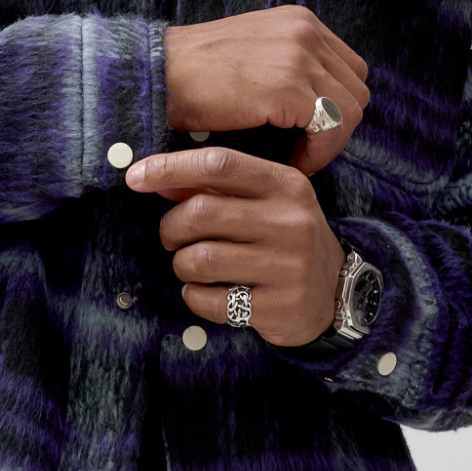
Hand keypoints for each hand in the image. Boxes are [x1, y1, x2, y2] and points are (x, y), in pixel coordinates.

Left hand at [125, 145, 345, 346]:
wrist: (336, 293)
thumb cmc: (284, 238)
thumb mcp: (264, 202)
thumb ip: (217, 188)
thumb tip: (159, 178)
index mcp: (284, 184)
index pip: (219, 164)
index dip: (170, 167)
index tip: (135, 177)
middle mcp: (289, 220)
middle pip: (201, 212)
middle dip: (171, 227)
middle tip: (172, 237)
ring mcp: (287, 265)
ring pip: (200, 258)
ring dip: (181, 264)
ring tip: (191, 266)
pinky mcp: (278, 306)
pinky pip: (210, 300)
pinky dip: (194, 296)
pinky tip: (205, 292)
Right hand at [164, 5, 368, 175]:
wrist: (157, 74)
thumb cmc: (194, 72)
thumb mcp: (253, 51)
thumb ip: (289, 63)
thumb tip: (320, 101)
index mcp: (299, 20)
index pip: (349, 68)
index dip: (335, 105)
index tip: (306, 130)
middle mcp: (306, 30)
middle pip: (357, 90)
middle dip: (337, 125)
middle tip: (302, 147)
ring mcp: (300, 56)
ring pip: (351, 111)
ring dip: (328, 142)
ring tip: (294, 156)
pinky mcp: (289, 86)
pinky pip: (331, 128)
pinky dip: (317, 153)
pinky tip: (288, 161)